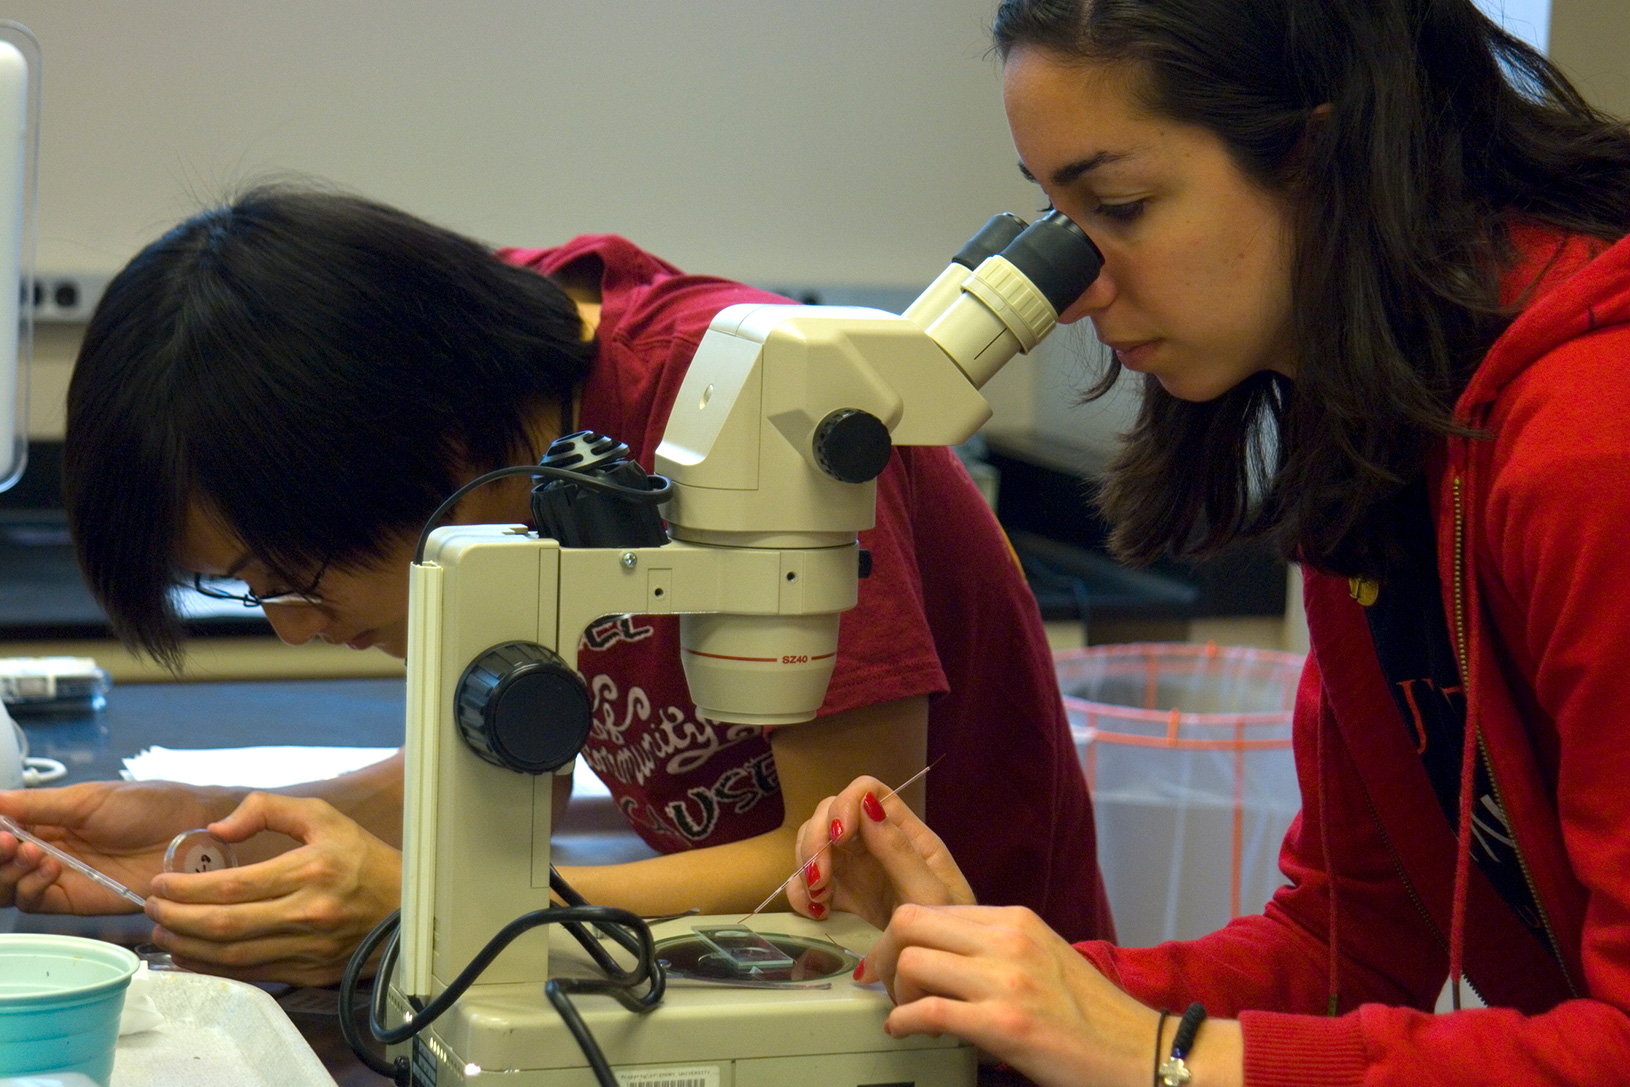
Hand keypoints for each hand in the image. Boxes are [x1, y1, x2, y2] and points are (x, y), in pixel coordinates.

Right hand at [0, 780, 239, 913]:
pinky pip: (36, 902)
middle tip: (8, 844)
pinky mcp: (76, 900)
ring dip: (8, 872)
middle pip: (2, 863)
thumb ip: (40, 804)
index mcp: (50, 819)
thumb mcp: (90, 799)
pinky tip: (49, 868)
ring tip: (31, 853)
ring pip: (10, 886)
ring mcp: (60, 876)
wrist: (189, 832)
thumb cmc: (148, 806)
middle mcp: (49, 849)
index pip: (5, 829)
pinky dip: (32, 887)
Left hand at [144, 792, 400, 985]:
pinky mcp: (307, 972)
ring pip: (230, 954)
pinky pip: (249, 974)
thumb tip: (218, 828)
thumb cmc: (364, 860)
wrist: (407, 908)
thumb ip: (269, 809)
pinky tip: (190, 954)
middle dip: (176, 916)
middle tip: (151, 906)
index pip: (232, 885)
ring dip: (186, 945)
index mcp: (310, 870)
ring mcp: (306, 948)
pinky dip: (211, 967)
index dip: (187, 887)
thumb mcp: (325, 818)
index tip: (161, 882)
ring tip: (162, 930)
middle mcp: (306, 913)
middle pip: (223, 924)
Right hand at [789, 775, 974, 930]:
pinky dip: (801, 893)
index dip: (845, 805)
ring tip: (819, 900)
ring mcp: (857, 867)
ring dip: (805, 867)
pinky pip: (808, 881)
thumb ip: (900, 851)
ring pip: (814, 842)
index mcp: (904, 832)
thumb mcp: (930, 894)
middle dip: (816, 840)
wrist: (941, 971)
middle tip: (818, 880)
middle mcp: (876, 842)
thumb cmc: (949, 930)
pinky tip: (816, 913)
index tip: (839, 838)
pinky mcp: (843, 894)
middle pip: (830, 812)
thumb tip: (868, 805)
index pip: (867, 791)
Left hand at [861, 903, 1164, 1086]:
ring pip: (912, 961)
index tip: (890, 958)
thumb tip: (943, 955)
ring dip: (896, 992)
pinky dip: (903, 1022)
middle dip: (884, 954)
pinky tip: (905, 1032)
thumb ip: (996, 946)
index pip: (932, 907)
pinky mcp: (1005, 1023)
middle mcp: (1009, 940)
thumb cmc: (1092, 1015)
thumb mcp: (1043, 956)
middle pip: (910, 921)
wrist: (1139, 1051)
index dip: (900, 935)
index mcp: (1016, 919)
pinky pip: (927, 1012)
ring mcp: (1006, 980)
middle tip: (882, 982)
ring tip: (906, 1012)